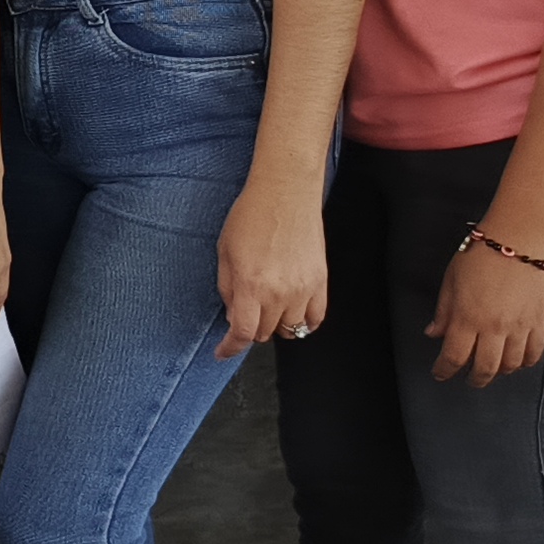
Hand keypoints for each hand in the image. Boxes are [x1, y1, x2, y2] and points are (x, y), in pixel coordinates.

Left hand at [212, 172, 328, 361]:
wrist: (285, 191)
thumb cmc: (252, 214)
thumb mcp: (225, 252)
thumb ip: (228, 289)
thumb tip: (233, 316)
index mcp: (251, 285)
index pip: (242, 333)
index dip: (230, 348)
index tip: (223, 351)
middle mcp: (279, 292)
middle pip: (264, 333)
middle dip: (250, 328)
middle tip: (245, 310)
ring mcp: (303, 289)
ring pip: (290, 329)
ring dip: (275, 324)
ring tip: (269, 306)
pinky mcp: (320, 281)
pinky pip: (316, 318)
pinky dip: (304, 322)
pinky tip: (294, 313)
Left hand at [427, 240, 543, 384]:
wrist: (519, 236)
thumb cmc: (482, 253)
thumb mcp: (451, 279)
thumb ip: (444, 311)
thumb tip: (434, 333)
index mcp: (467, 317)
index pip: (454, 357)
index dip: (444, 370)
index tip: (440, 373)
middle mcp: (494, 327)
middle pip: (484, 369)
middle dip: (474, 379)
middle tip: (469, 379)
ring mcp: (519, 326)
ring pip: (510, 365)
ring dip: (499, 372)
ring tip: (492, 369)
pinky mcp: (539, 321)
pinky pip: (533, 353)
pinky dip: (524, 362)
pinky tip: (516, 360)